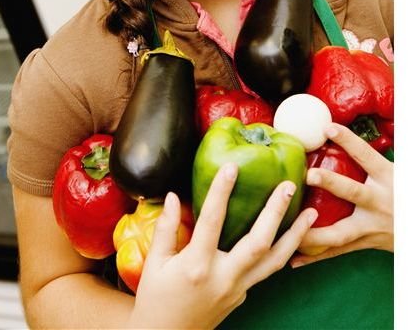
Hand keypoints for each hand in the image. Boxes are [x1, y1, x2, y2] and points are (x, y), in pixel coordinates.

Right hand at [130, 163, 317, 328]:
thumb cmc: (155, 300)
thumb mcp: (156, 263)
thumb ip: (166, 229)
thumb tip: (173, 196)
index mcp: (197, 265)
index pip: (212, 221)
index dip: (221, 191)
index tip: (232, 167)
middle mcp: (223, 277)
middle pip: (258, 242)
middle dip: (276, 212)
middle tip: (288, 185)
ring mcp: (238, 289)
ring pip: (274, 261)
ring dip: (295, 235)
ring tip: (311, 213)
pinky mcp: (243, 295)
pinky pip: (267, 271)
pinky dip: (283, 252)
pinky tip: (293, 237)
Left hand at [291, 123, 392, 267]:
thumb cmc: (401, 192)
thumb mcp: (391, 172)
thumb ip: (367, 159)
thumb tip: (333, 130)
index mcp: (386, 178)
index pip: (366, 155)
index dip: (348, 141)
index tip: (328, 128)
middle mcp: (378, 202)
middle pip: (354, 192)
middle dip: (332, 183)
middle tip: (309, 174)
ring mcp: (371, 227)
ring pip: (340, 233)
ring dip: (313, 232)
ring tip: (290, 227)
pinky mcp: (364, 244)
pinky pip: (337, 252)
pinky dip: (315, 256)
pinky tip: (293, 257)